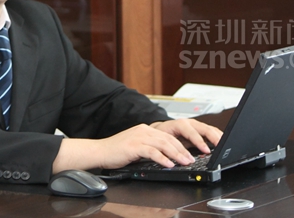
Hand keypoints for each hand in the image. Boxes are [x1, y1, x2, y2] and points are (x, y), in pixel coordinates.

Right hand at [51, 119, 221, 173]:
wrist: (100, 151)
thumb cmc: (117, 152)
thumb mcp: (137, 148)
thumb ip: (151, 148)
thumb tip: (168, 156)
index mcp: (146, 129)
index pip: (169, 136)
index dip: (182, 144)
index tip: (193, 152)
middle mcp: (144, 130)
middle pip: (169, 139)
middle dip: (183, 149)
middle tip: (194, 158)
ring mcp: (139, 137)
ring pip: (163, 144)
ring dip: (176, 154)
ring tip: (186, 162)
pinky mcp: (133, 145)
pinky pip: (152, 151)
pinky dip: (162, 158)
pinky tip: (169, 164)